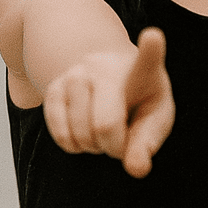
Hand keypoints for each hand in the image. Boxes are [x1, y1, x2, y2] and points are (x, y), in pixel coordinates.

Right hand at [42, 27, 174, 177]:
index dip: (151, 50)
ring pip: (80, 133)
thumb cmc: (138, 101)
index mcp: (142, 70)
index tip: (153, 37)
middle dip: (114, 148)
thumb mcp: (154, 118)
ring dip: (93, 147)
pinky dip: (74, 146)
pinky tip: (84, 133)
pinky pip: (61, 135)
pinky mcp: (52, 89)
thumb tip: (136, 169)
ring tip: (102, 130)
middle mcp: (105, 66)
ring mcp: (75, 75)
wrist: (104, 77)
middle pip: (105, 125)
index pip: (147, 58)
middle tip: (121, 139)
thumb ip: (148, 144)